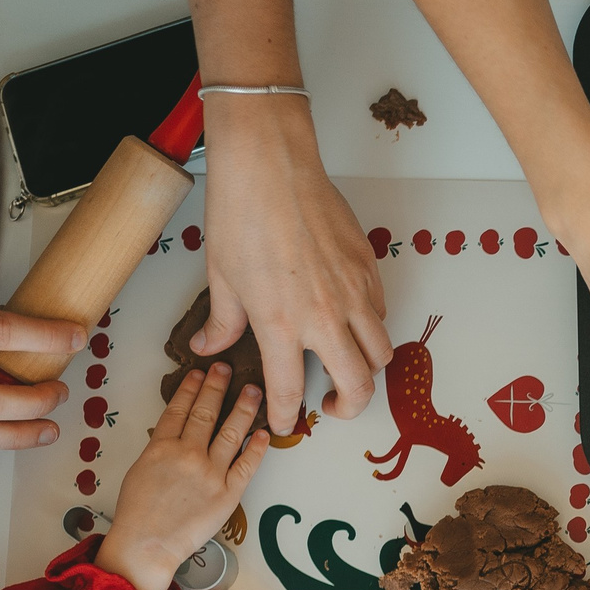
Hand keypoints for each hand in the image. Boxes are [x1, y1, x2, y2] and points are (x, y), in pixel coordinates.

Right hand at [97, 364, 269, 589]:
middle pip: (206, 413)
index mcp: (160, 447)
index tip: (200, 373)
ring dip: (244, 409)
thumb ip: (160, 448)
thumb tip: (177, 433)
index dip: (192, 388)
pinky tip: (265, 433)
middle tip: (228, 369)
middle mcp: (187, 454)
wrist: (147, 544)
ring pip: (231, 432)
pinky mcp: (228, 493)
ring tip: (253, 391)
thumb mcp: (140, 470)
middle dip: (218, 387)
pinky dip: (258, 447)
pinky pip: (248, 464)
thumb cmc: (138, 512)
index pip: (178, 408)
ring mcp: (210, 473)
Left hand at [197, 93, 391, 434]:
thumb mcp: (221, 276)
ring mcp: (354, 293)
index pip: (289, 391)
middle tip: (332, 406)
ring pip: (381, 353)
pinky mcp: (369, 269)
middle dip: (348, 408)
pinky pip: (381, 313)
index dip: (285, 416)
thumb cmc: (241, 214)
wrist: (271, 166)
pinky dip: (371, 327)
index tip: (284, 423)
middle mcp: (325, 317)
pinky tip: (350, 319)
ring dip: (367, 369)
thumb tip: (208, 346)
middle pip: (359, 386)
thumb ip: (222, 322)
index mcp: (281, 325)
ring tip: (348, 365)